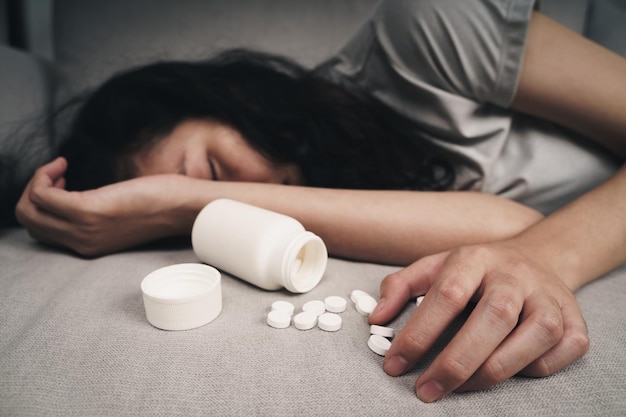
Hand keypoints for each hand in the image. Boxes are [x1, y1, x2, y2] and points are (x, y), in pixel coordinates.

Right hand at [15, 157, 193, 255]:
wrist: (186, 208)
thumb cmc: (162, 204)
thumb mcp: (122, 215)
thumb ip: (99, 213)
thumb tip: (81, 197)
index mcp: (90, 246)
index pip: (43, 232)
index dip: (43, 205)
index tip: (60, 184)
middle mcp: (82, 243)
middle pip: (29, 222)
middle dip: (32, 191)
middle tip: (56, 175)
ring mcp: (84, 229)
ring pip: (29, 209)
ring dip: (35, 182)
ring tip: (58, 169)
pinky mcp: (90, 210)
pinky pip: (43, 195)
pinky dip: (44, 175)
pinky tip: (63, 165)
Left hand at [369, 242, 589, 401]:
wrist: (536, 259)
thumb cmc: (476, 272)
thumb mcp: (434, 266)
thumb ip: (401, 287)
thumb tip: (376, 317)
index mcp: (475, 258)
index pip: (447, 294)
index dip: (419, 332)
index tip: (395, 364)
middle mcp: (515, 274)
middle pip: (492, 317)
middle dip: (456, 362)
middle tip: (426, 391)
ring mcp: (550, 296)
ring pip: (534, 335)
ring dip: (494, 370)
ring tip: (460, 388)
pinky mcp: (575, 320)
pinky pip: (561, 352)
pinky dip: (533, 369)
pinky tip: (506, 370)